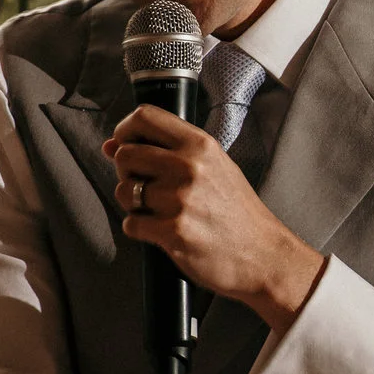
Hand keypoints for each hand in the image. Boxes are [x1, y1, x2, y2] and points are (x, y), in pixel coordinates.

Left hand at [105, 106, 322, 332]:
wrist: (263, 255)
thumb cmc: (238, 213)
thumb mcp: (214, 168)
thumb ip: (169, 151)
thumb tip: (111, 145)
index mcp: (200, 145)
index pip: (144, 118)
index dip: (125, 130)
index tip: (124, 144)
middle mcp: (189, 167)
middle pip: (125, 155)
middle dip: (127, 173)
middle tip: (147, 187)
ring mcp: (180, 199)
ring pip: (123, 191)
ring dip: (133, 204)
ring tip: (159, 212)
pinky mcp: (172, 230)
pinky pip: (131, 224)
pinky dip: (141, 230)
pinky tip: (163, 231)